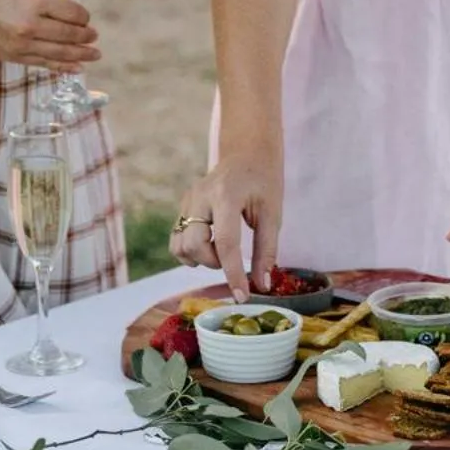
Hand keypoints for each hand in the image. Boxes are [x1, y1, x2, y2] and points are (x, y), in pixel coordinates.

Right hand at [0, 0, 98, 70]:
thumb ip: (43, 0)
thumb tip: (66, 12)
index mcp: (34, 2)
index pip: (71, 12)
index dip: (83, 16)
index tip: (86, 17)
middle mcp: (31, 25)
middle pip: (68, 34)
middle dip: (85, 37)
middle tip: (95, 37)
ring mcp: (23, 45)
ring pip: (59, 52)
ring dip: (80, 55)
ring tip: (95, 55)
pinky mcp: (14, 57)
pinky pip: (43, 63)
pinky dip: (62, 66)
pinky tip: (76, 68)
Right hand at [171, 150, 283, 303]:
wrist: (246, 153)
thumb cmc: (264, 182)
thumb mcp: (273, 214)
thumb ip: (266, 250)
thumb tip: (262, 285)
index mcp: (226, 195)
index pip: (226, 243)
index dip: (233, 274)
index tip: (242, 296)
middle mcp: (200, 197)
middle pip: (194, 246)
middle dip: (213, 263)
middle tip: (231, 259)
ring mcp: (187, 200)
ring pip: (179, 245)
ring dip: (199, 258)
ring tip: (220, 250)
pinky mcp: (182, 205)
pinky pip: (177, 238)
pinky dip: (190, 251)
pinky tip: (209, 244)